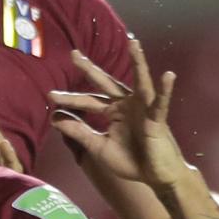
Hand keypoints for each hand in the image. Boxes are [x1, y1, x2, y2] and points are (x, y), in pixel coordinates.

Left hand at [48, 40, 197, 192]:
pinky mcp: (157, 118)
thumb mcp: (98, 147)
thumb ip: (79, 132)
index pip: (88, 101)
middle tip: (72, 54)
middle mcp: (127, 104)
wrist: (155, 176)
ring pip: (140, 81)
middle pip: (106, 83)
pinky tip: (168, 76)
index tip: (50, 96)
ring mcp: (143, 108)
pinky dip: (165, 90)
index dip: (69, 99)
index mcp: (113, 110)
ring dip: (138, 61)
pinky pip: (161, 103)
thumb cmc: (131, 161)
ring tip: (134, 42)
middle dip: (90, 69)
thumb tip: (54, 119)